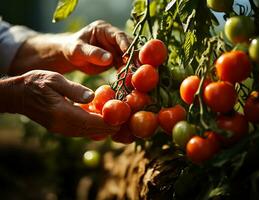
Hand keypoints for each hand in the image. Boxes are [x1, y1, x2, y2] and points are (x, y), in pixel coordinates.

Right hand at [3, 70, 118, 136]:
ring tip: (117, 120)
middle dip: (109, 127)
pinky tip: (101, 118)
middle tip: (125, 120)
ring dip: (102, 128)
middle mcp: (63, 126)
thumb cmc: (36, 83)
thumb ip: (74, 90)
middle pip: (92, 131)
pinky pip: (81, 130)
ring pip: (88, 133)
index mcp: (63, 114)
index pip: (92, 122)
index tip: (124, 119)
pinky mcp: (61, 128)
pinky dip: (93, 126)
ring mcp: (61, 129)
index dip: (109, 122)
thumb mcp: (55, 80)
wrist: (18, 95)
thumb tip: (93, 97)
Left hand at [63, 20, 131, 73]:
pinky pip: (123, 66)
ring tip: (135, 75)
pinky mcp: (115, 60)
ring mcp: (115, 49)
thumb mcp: (78, 50)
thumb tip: (109, 59)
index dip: (126, 45)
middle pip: (128, 46)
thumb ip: (92, 53)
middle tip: (138, 68)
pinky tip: (129, 79)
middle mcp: (112, 38)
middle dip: (133, 57)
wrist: (71, 58)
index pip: (119, 36)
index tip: (130, 56)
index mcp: (104, 30)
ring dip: (132, 66)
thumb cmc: (71, 49)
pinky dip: (126, 72)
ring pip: (128, 57)